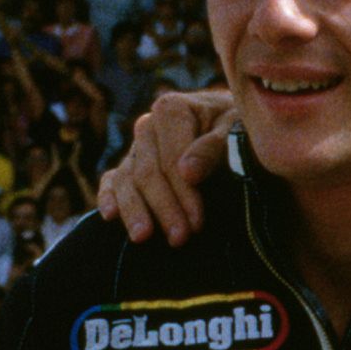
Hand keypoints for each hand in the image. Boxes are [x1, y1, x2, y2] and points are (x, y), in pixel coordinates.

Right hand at [98, 90, 236, 245]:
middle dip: (163, 208)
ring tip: (143, 238)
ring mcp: (137, 146)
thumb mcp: (237, 132)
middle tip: (179, 239)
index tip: (196, 224)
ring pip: (126, 180)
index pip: (171, 159)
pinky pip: (112, 180)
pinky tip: (110, 216)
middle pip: (147, 172)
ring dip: (135, 211)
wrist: (238, 127)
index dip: (183, 194)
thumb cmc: (241, 129)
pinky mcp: (131, 164)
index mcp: (171, 110)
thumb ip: (214, 148)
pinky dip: (109, 197)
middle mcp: (148, 126)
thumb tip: (187, 172)